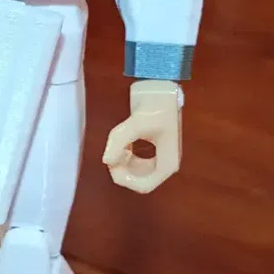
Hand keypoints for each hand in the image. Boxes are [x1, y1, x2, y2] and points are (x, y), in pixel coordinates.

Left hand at [103, 80, 181, 194]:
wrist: (162, 88)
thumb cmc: (156, 105)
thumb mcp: (136, 123)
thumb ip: (118, 141)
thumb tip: (106, 160)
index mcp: (167, 163)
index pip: (144, 185)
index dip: (126, 181)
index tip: (114, 165)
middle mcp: (165, 162)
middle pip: (140, 180)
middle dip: (123, 171)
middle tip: (112, 155)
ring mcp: (160, 156)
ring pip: (137, 172)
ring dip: (124, 164)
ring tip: (117, 146)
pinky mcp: (154, 148)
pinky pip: (137, 162)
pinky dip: (126, 156)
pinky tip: (122, 143)